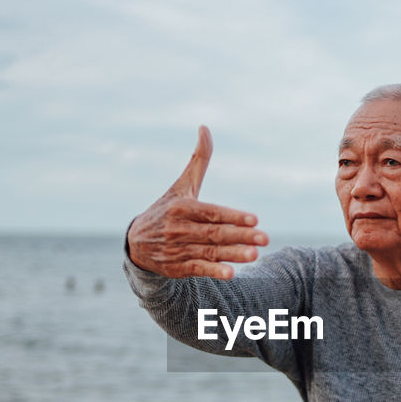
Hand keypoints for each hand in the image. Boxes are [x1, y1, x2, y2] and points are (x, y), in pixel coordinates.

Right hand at [127, 126, 267, 278]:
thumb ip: (198, 160)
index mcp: (181, 207)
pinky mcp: (177, 267)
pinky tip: (230, 274)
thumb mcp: (182, 186)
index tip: (254, 219)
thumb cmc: (167, 209)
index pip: (211, 213)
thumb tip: (205, 127)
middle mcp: (178, 228)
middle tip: (264, 238)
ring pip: (209, 252)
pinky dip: (213, 271)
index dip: (232, 216)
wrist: (136, 243)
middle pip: (213, 234)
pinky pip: (197, 269)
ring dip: (232, 255)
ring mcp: (177, 249)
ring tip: (254, 255)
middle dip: (240, 236)